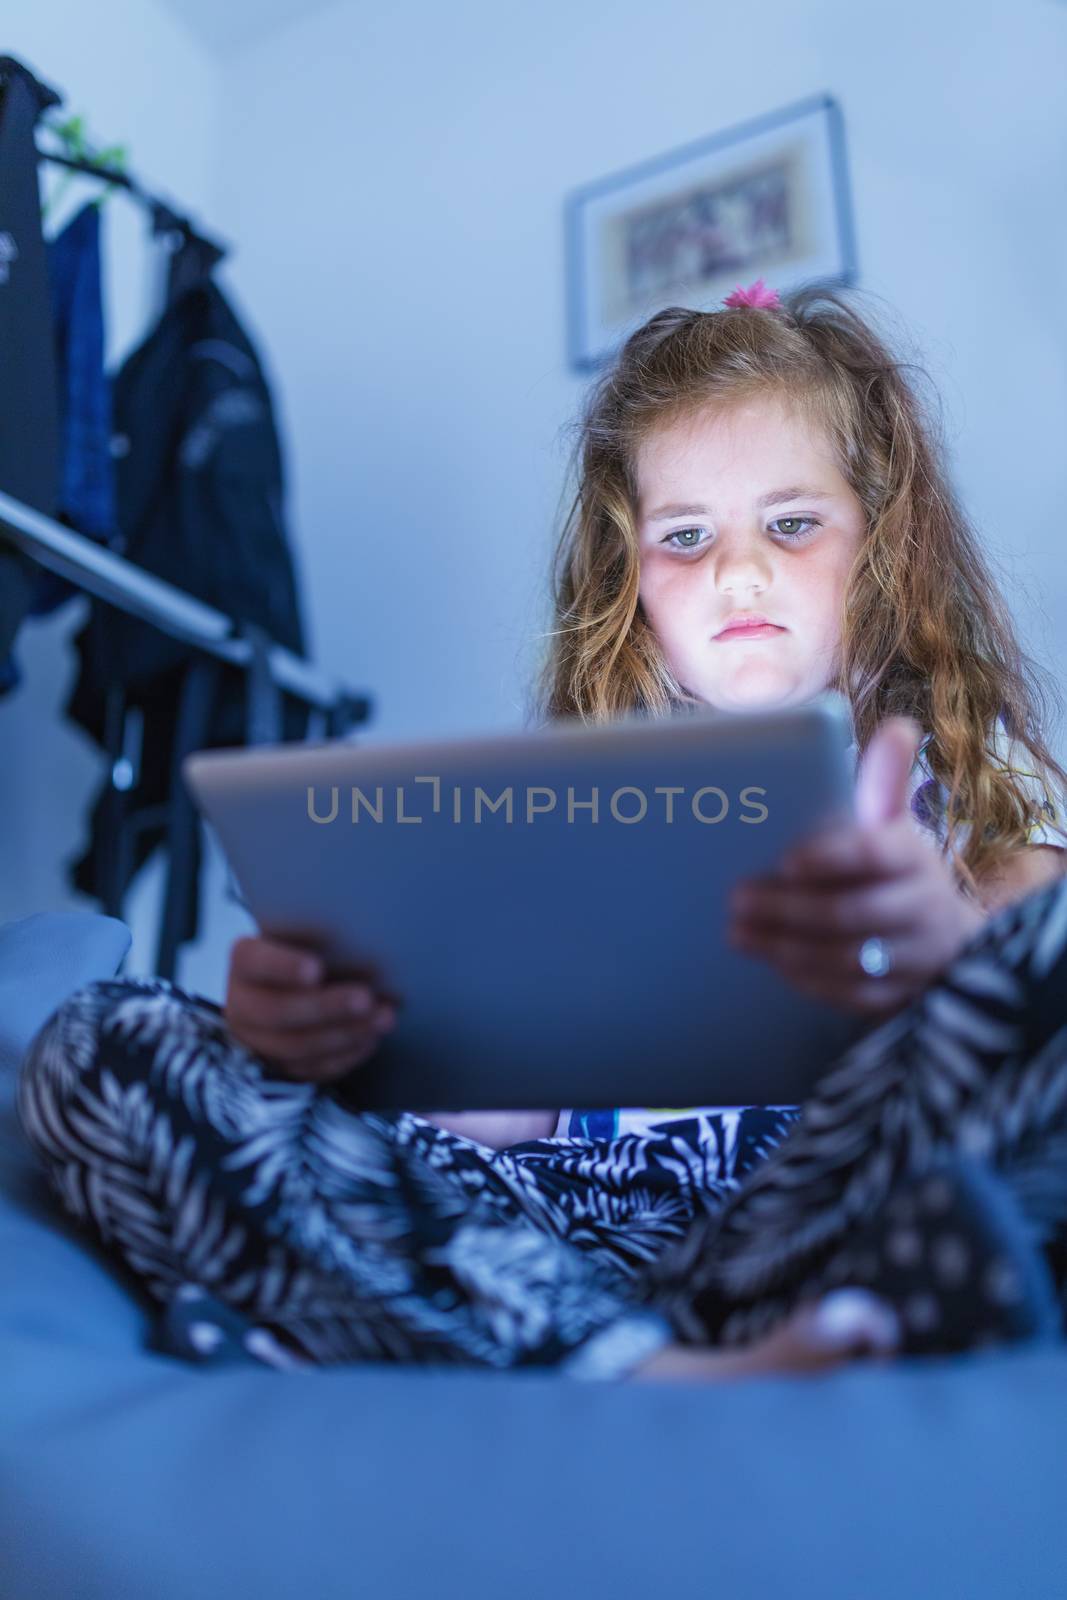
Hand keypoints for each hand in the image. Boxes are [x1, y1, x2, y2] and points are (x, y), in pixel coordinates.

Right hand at [224, 934, 400, 1082]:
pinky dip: (345, 1055)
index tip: (316, 969)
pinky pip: (311, 1068)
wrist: (290, 984)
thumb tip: (360, 943)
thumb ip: (320, 938)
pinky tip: (371, 1039)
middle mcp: (242, 1003)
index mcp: (245, 961)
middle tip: (365, 999)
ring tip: (382, 1019)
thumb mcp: (304, 936)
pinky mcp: (279, 1066)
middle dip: (326, 1007)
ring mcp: (257, 1040)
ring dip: (344, 1034)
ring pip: (295, 1047)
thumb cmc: (303, 951)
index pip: (255, 962)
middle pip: (277, 1012)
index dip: (283, 968)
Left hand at [726, 717, 985, 1019]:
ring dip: (785, 947)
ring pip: (846, 959)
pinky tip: (770, 961)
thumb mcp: (894, 826)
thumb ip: (885, 782)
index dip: (831, 858)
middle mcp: (921, 910)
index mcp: (914, 858)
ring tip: (737, 931)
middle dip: (788, 909)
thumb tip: (898, 727)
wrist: (945, 940)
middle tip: (737, 897)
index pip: (876, 854)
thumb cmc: (898, 870)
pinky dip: (806, 979)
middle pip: (851, 913)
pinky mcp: (897, 997)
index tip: (787, 859)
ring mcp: (912, 959)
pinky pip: (848, 995)